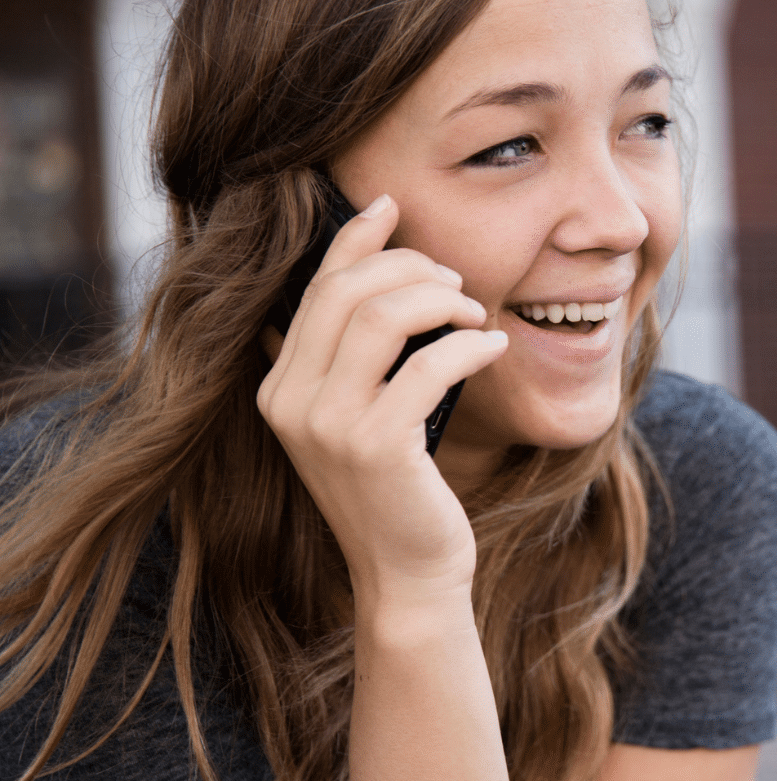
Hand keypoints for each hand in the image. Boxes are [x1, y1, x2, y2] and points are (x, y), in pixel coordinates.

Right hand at [257, 194, 506, 603]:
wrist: (407, 574)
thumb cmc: (397, 491)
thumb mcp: (361, 417)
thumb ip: (352, 358)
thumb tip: (371, 276)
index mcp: (278, 386)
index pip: (315, 287)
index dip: (355, 238)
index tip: (392, 207)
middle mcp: (289, 401)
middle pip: (346, 290)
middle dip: (410, 267)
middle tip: (457, 283)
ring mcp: (328, 424)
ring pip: (381, 316)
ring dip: (440, 300)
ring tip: (475, 312)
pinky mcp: (376, 446)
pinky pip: (428, 365)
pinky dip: (470, 345)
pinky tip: (493, 347)